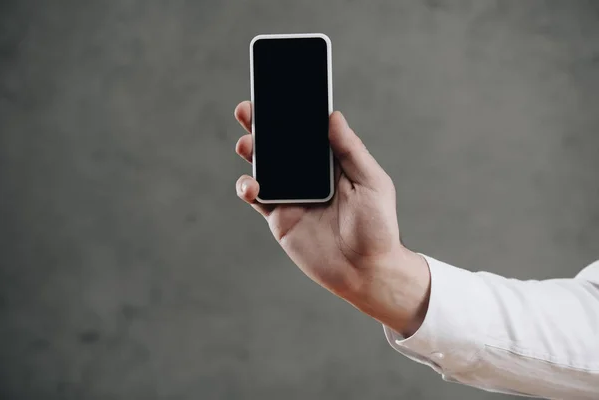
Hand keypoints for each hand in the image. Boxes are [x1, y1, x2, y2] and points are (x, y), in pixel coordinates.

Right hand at [234, 101, 429, 335]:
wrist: (366, 272)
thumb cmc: (378, 227)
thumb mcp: (372, 182)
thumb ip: (350, 150)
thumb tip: (333, 116)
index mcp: (332, 163)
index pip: (307, 132)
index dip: (291, 113)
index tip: (277, 93)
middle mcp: (309, 175)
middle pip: (280, 145)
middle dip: (262, 125)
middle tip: (247, 110)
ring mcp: (293, 195)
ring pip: (264, 166)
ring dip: (251, 151)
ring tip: (246, 144)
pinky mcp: (280, 217)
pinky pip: (257, 197)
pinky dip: (248, 187)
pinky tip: (251, 184)